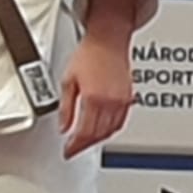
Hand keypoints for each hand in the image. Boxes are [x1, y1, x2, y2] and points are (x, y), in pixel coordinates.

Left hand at [59, 32, 132, 159]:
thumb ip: (66, 107)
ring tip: (85, 141)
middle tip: (74, 148)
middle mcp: (111, 102)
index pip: (85, 132)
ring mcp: (123, 102)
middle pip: (99, 134)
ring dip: (98, 139)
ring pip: (112, 130)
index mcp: (94, 98)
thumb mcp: (68, 80)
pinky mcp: (128, 99)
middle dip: (86, 145)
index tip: (68, 151)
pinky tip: (102, 129)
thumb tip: (64, 127)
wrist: (108, 40)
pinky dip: (110, 130)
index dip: (76, 146)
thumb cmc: (88, 54)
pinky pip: (120, 122)